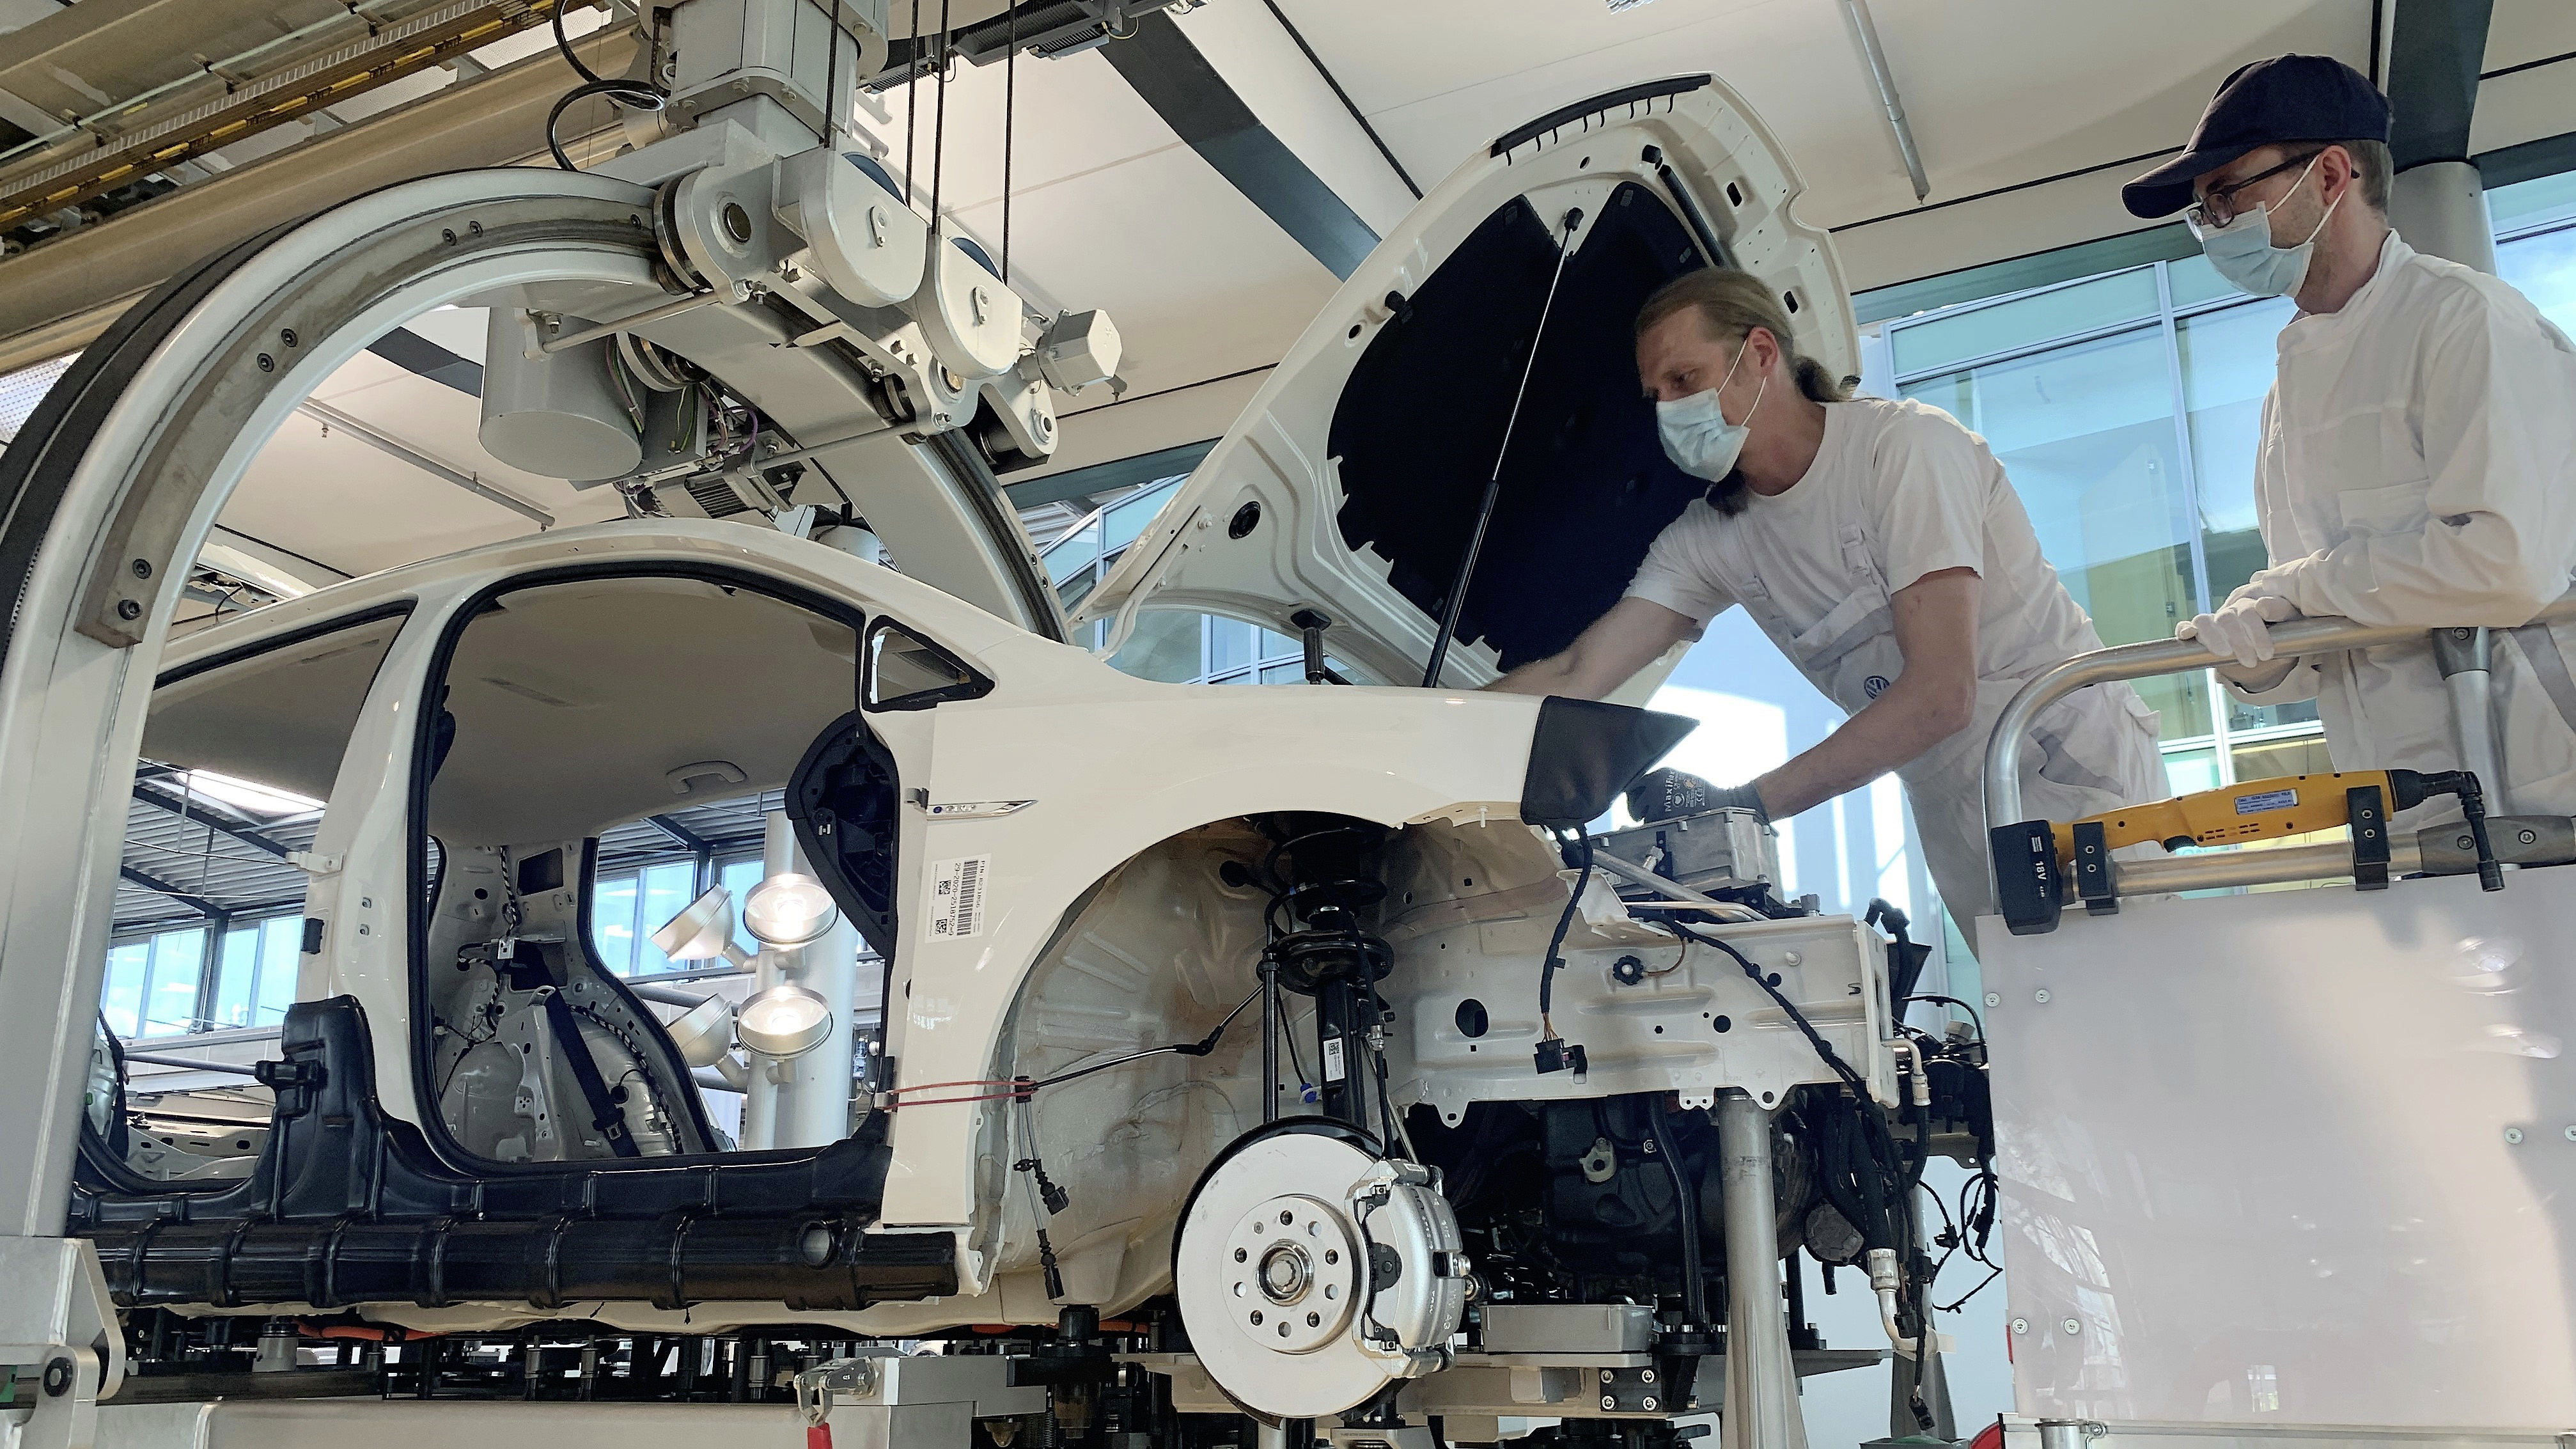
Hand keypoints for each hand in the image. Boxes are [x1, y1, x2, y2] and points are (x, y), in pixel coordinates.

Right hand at [2177, 592, 2298, 668]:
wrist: (2270, 642)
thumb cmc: (2282, 626)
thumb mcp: (2289, 617)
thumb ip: (2280, 609)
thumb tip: (2262, 605)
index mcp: (2251, 603)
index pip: (2247, 611)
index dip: (2255, 633)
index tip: (2266, 654)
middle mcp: (2231, 610)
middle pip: (2226, 618)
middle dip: (2238, 641)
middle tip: (2251, 661)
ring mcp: (2215, 620)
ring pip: (2204, 621)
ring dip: (2212, 638)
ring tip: (2224, 654)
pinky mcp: (2201, 631)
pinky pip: (2188, 626)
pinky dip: (2185, 629)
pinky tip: (2186, 636)